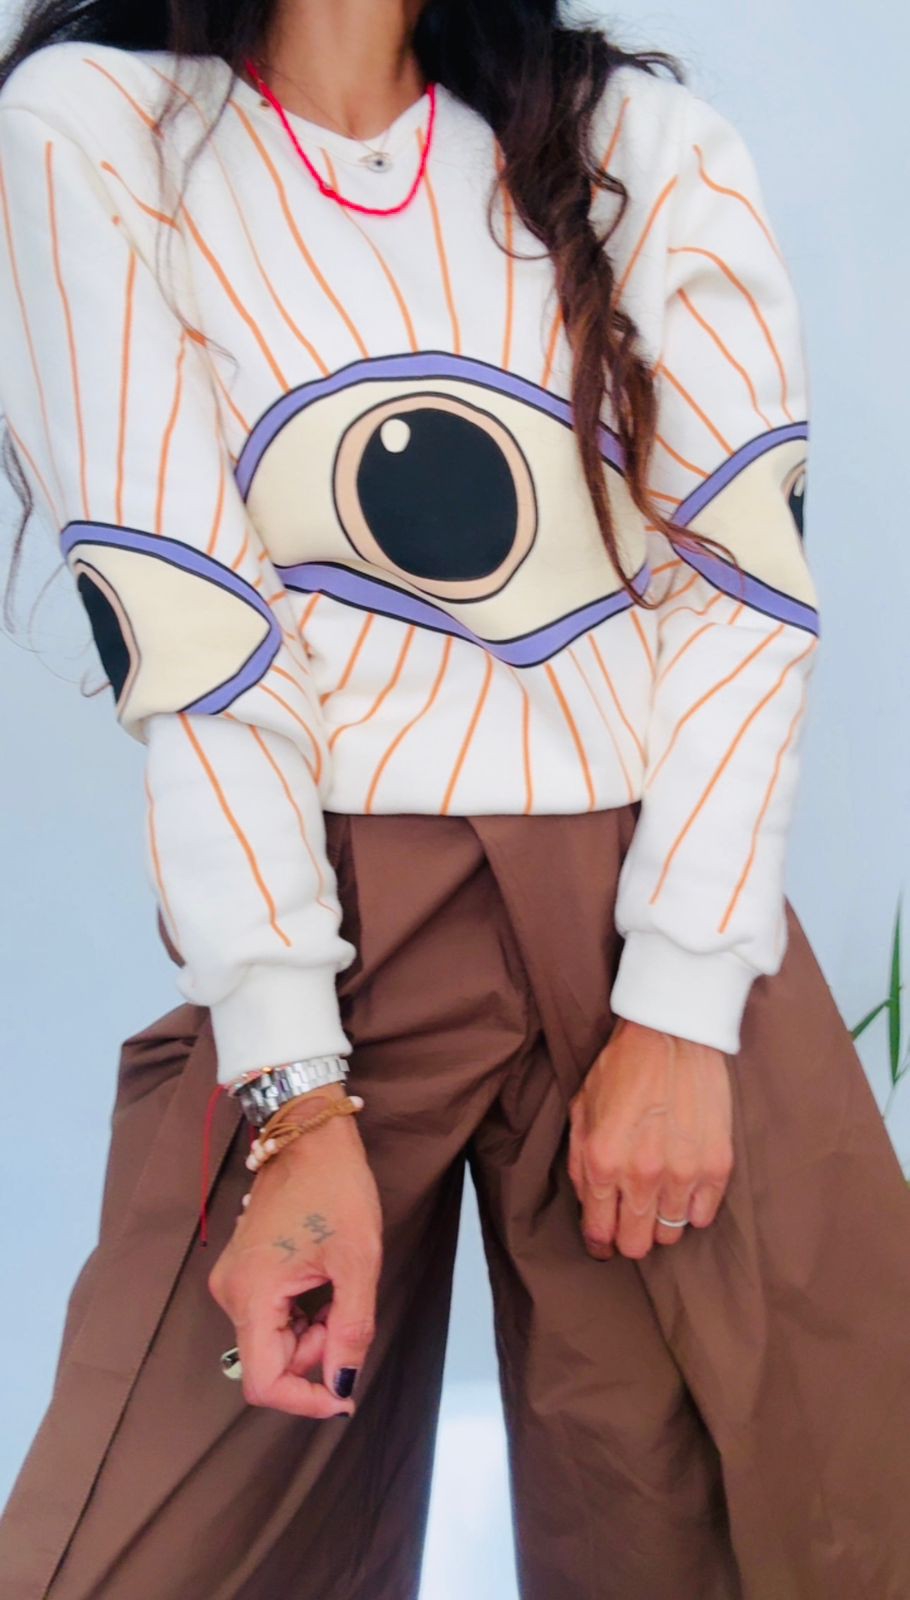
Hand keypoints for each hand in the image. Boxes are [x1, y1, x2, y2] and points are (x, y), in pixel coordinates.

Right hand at [207, 1082, 382, 1417]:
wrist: (310, 1136)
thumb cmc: (336, 1188)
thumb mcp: (358, 1261)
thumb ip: (350, 1330)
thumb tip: (342, 1386)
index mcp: (252, 1294)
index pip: (263, 1383)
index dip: (305, 1401)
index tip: (345, 1395)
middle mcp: (230, 1293)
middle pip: (272, 1362)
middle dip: (317, 1353)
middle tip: (350, 1308)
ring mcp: (232, 1281)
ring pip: (274, 1341)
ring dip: (313, 1332)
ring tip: (339, 1285)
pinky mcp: (242, 1272)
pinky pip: (271, 1317)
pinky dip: (303, 1316)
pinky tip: (323, 1281)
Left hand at [567, 1017, 732, 1259]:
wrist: (672, 1032)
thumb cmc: (622, 1067)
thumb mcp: (581, 1109)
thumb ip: (580, 1162)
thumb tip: (589, 1204)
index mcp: (602, 1160)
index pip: (599, 1232)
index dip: (600, 1242)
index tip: (604, 1240)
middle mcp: (641, 1174)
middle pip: (637, 1244)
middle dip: (630, 1237)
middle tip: (631, 1218)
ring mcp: (683, 1172)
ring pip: (671, 1233)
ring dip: (662, 1220)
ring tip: (659, 1194)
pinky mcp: (716, 1165)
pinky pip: (704, 1216)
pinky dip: (693, 1207)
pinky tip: (684, 1184)